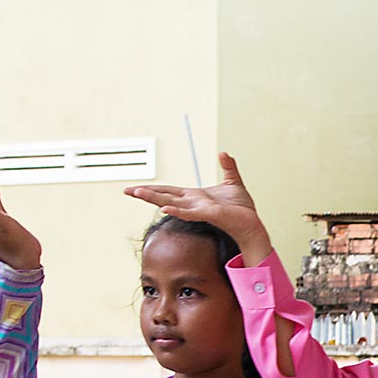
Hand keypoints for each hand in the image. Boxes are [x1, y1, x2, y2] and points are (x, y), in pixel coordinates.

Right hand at [125, 152, 267, 259]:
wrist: (252, 224)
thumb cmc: (242, 209)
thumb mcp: (233, 181)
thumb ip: (227, 167)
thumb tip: (223, 153)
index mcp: (194, 196)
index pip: (168, 190)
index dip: (152, 188)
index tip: (135, 188)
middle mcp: (192, 203)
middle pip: (164, 196)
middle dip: (145, 193)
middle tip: (126, 191)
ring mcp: (198, 209)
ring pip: (171, 202)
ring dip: (154, 198)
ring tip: (136, 193)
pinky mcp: (207, 214)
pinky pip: (188, 213)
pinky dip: (176, 210)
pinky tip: (164, 208)